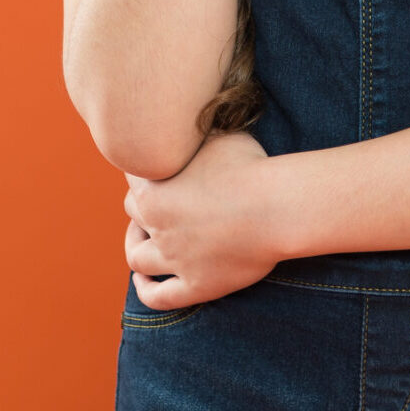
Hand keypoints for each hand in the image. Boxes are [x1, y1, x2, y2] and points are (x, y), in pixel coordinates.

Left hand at [123, 129, 282, 311]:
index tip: (157, 167)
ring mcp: (174, 258)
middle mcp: (156, 224)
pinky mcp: (194, 285)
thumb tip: (193, 113)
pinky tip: (144, 283)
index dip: (144, 170)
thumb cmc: (251, 165)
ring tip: (144, 239)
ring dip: (135, 246)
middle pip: (132, 213)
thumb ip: (196, 130)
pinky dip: (145, 291)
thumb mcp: (219, 134)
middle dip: (141, 206)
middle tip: (158, 199)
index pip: (132, 175)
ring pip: (136, 257)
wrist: (277, 207)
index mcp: (153, 187)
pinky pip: (158, 297)